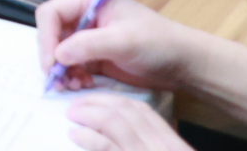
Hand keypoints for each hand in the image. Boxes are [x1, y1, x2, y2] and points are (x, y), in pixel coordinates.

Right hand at [38, 0, 197, 93]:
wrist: (183, 64)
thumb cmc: (158, 42)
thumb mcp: (123, 41)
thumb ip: (88, 45)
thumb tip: (57, 56)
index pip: (51, 13)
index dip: (46, 37)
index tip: (52, 62)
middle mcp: (83, 15)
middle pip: (51, 34)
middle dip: (53, 57)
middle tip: (59, 80)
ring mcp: (87, 36)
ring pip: (58, 52)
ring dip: (62, 70)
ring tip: (73, 85)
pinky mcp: (93, 55)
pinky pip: (71, 65)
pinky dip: (72, 76)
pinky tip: (83, 84)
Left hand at [65, 93, 189, 150]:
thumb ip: (147, 144)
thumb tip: (119, 134)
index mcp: (174, 145)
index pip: (144, 112)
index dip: (115, 101)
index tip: (96, 99)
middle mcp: (164, 147)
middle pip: (129, 111)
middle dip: (98, 102)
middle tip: (77, 103)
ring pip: (116, 123)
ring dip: (89, 114)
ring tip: (72, 114)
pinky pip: (107, 145)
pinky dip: (88, 136)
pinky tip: (75, 134)